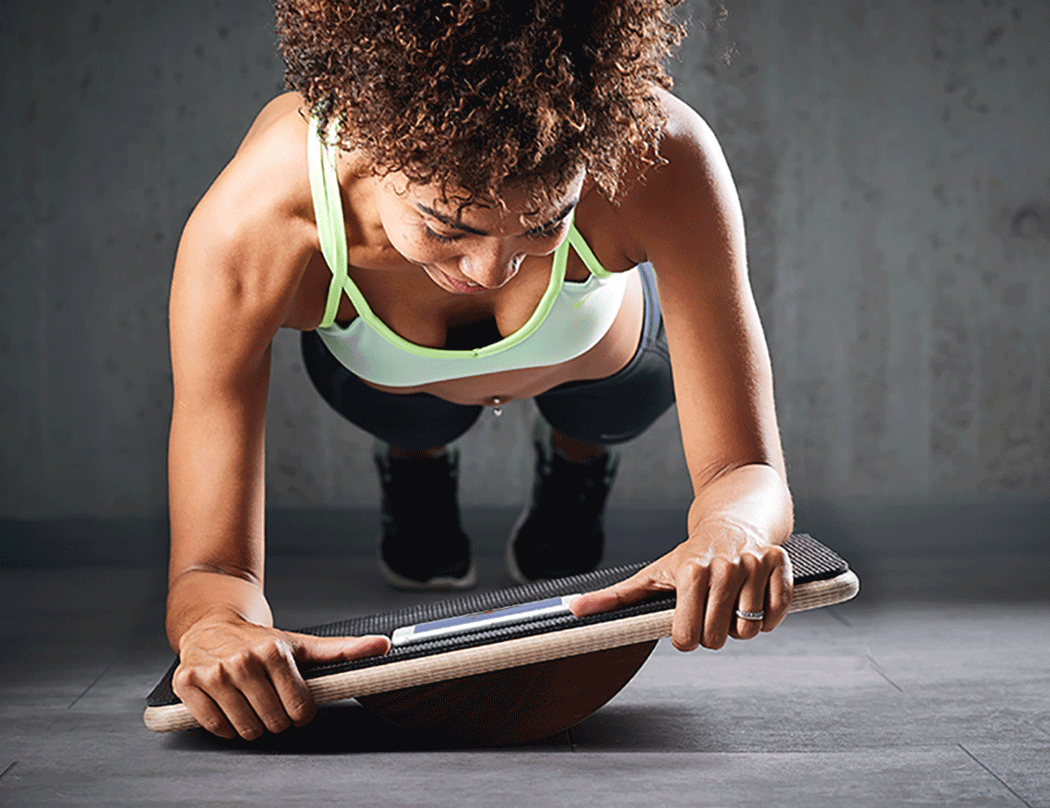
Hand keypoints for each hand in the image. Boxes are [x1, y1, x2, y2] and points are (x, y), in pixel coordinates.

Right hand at [172, 614, 389, 739]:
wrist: (212, 626)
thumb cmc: (260, 643)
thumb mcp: (302, 645)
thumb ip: (344, 651)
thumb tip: (382, 646)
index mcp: (274, 652)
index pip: (300, 709)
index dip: (301, 712)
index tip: (295, 703)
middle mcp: (243, 661)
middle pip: (274, 723)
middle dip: (276, 718)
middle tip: (270, 700)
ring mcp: (213, 674)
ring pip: (245, 729)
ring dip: (252, 725)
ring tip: (250, 702)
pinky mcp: (187, 684)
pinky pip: (214, 727)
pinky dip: (224, 725)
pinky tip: (229, 705)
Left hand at [570, 519, 792, 650]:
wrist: (733, 518)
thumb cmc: (690, 554)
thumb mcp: (652, 574)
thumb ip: (614, 597)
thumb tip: (573, 611)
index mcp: (691, 571)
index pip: (688, 636)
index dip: (686, 638)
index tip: (686, 626)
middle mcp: (725, 567)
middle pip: (719, 638)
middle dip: (713, 634)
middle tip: (710, 612)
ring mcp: (755, 565)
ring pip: (751, 630)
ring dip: (742, 626)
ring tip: (731, 604)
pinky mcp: (781, 564)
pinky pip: (779, 613)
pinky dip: (770, 617)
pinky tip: (755, 600)